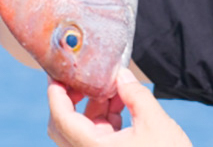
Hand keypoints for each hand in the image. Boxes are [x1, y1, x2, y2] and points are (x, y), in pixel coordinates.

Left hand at [47, 68, 191, 146]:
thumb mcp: (156, 123)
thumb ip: (136, 95)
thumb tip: (122, 75)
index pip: (62, 119)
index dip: (57, 94)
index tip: (57, 75)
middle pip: (65, 126)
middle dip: (73, 99)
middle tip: (83, 78)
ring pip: (81, 131)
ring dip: (93, 107)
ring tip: (112, 87)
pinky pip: (96, 137)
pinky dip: (104, 119)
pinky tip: (121, 103)